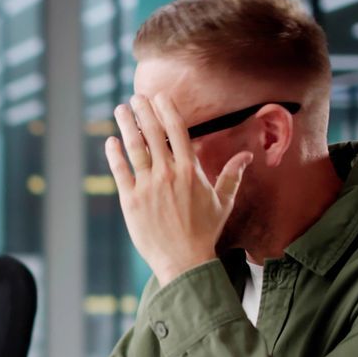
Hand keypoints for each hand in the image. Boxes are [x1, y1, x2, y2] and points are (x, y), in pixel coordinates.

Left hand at [106, 93, 250, 285]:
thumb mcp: (223, 202)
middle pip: (153, 133)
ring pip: (134, 148)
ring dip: (127, 125)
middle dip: (143, 111)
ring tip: (120, 109)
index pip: (177, 131)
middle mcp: (168, 174)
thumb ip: (232, 175)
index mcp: (190, 170)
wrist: (184, 260)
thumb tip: (247, 155)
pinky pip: (120, 171)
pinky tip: (110, 141)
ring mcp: (148, 186)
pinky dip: (114, 154)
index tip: (159, 96)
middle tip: (136, 97)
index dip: (167, 110)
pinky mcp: (131, 201)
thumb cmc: (205, 232)